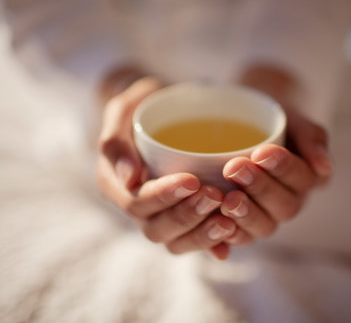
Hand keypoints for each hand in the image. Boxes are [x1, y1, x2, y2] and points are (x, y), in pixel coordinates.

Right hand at [96, 76, 236, 258]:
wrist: (169, 112)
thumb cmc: (145, 107)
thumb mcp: (124, 109)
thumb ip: (116, 139)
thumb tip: (129, 178)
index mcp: (116, 183)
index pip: (135, 202)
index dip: (163, 196)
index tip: (192, 180)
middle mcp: (137, 207)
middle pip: (157, 229)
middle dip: (187, 215)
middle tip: (215, 195)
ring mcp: (161, 217)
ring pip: (177, 242)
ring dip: (203, 234)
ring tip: (229, 220)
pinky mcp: (185, 220)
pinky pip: (196, 242)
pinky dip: (214, 244)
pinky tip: (234, 234)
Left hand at [219, 65, 332, 244]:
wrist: (240, 119)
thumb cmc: (269, 117)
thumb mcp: (291, 117)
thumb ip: (311, 136)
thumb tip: (323, 167)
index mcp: (308, 177)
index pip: (303, 179)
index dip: (283, 168)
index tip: (261, 152)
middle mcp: (290, 201)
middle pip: (284, 207)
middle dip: (260, 188)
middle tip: (235, 169)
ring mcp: (266, 216)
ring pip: (264, 227)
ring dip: (246, 215)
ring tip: (227, 199)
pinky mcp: (241, 226)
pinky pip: (239, 238)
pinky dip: (228, 238)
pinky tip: (216, 225)